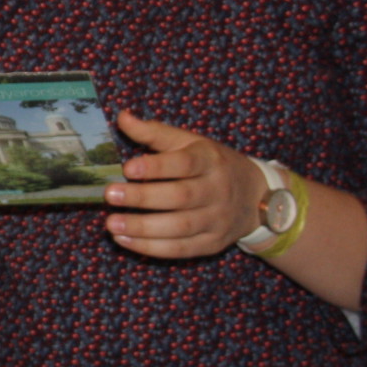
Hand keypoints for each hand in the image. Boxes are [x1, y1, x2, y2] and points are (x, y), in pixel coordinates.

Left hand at [104, 111, 263, 257]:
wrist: (256, 196)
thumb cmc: (211, 164)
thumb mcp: (190, 142)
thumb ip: (155, 132)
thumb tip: (122, 117)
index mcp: (210, 161)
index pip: (184, 164)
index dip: (156, 167)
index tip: (127, 168)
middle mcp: (217, 191)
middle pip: (180, 197)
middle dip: (143, 198)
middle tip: (110, 195)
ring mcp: (216, 220)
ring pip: (180, 227)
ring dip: (143, 228)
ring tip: (111, 223)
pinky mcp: (212, 243)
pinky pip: (181, 249)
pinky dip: (151, 247)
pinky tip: (124, 240)